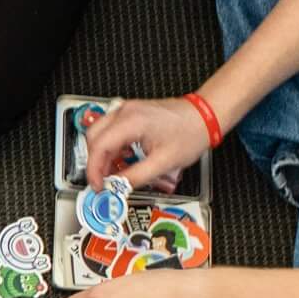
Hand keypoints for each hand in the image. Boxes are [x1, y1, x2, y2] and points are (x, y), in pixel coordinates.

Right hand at [82, 96, 209, 190]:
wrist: (205, 116)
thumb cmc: (191, 132)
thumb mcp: (164, 163)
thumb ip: (136, 177)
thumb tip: (117, 187)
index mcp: (131, 122)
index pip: (99, 147)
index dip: (94, 170)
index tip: (97, 185)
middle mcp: (125, 112)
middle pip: (93, 138)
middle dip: (95, 163)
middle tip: (103, 181)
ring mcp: (127, 110)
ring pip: (100, 133)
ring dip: (103, 155)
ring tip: (114, 173)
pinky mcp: (131, 114)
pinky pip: (111, 130)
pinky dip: (111, 147)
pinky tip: (122, 160)